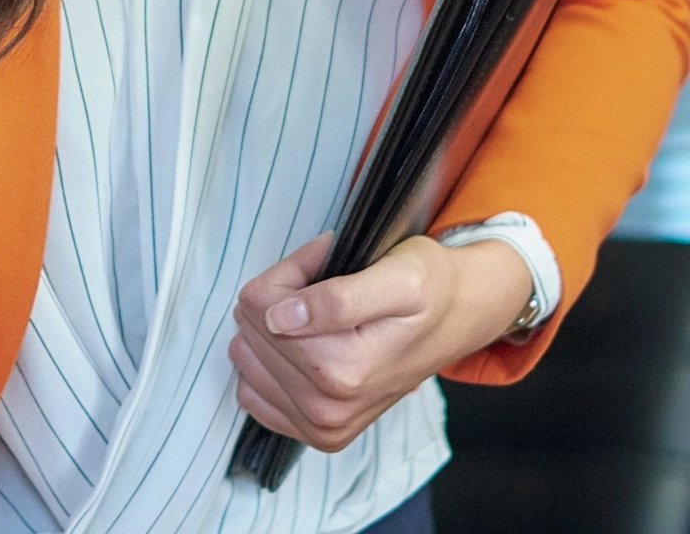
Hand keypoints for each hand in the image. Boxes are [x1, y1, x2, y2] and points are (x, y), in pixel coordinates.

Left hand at [229, 230, 533, 451]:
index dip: (288, 274)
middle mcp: (328, 410)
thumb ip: (336, 299)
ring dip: (274, 327)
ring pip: (245, 353)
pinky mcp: (313, 431)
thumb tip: (279, 318)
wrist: (455, 319)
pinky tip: (305, 348)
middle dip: (280, 299)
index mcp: (343, 372)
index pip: (258, 302)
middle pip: (249, 328)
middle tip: (328, 294)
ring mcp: (320, 426)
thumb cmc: (427, 289)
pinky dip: (267, 361)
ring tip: (322, 320)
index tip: (324, 269)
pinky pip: (251, 390)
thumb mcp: (396, 278)